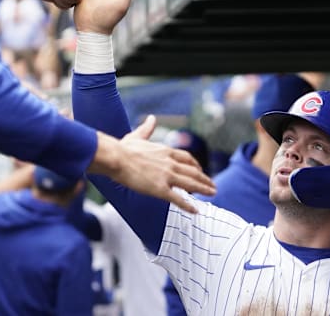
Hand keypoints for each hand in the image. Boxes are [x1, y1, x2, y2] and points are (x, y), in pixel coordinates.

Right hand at [93, 115, 215, 213]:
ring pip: (191, 184)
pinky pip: (178, 199)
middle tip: (213, 185)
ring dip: (204, 189)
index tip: (200, 170)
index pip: (187, 158)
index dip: (196, 165)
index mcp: (166, 151)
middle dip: (205, 179)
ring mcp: (166, 176)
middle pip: (193, 171)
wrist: (116, 158)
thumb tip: (152, 118)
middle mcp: (170, 163)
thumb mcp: (138, 135)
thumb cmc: (124, 148)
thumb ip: (147, 128)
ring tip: (212, 193)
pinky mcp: (160, 189)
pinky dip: (188, 205)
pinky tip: (195, 211)